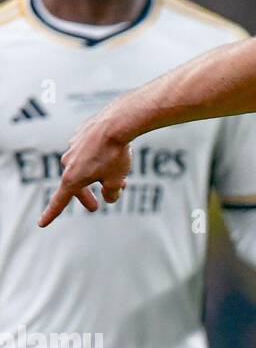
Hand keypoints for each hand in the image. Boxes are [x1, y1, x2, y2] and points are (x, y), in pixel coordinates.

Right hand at [38, 112, 131, 226]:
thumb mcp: (117, 180)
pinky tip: (113, 155)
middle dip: (85, 196)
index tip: (42, 223)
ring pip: (84, 168)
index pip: (59, 201)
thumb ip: (112, 192)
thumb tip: (109, 197)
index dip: (51, 214)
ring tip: (121, 180)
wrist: (116, 123)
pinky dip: (99, 159)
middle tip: (95, 207)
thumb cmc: (115, 154)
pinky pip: (88, 152)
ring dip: (99, 176)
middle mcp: (68, 163)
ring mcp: (72, 148)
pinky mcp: (79, 136)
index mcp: (72, 178)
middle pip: (75, 185)